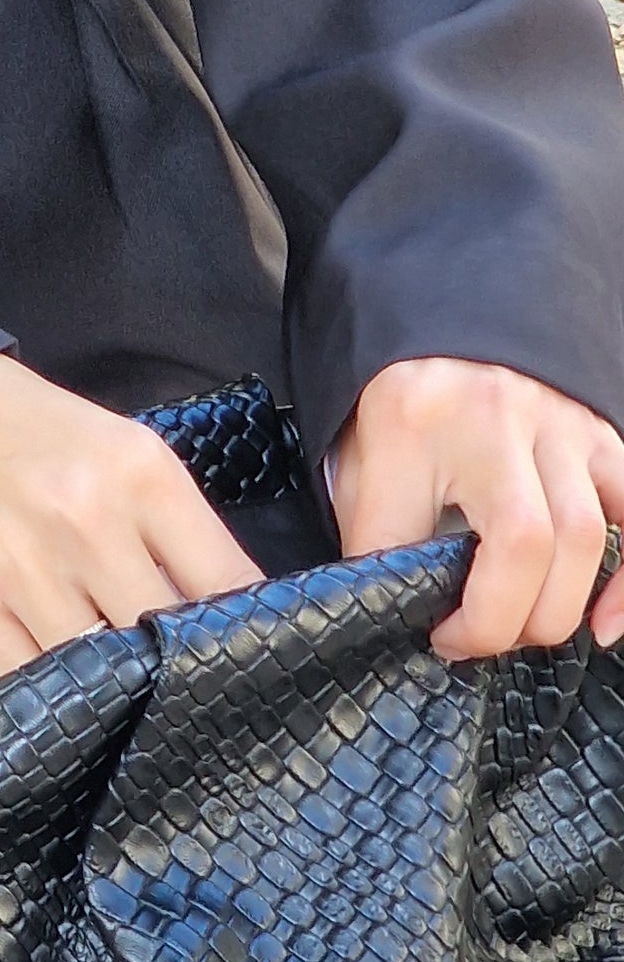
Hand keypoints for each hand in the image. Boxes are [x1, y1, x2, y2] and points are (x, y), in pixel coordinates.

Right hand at [0, 354, 261, 680]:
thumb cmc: (15, 431)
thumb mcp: (111, 448)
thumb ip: (166, 523)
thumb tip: (220, 608)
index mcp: (142, 474)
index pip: (230, 581)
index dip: (248, 631)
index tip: (251, 658)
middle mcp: (90, 521)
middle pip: (171, 636)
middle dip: (183, 668)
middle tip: (188, 692)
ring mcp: (26, 569)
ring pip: (107, 671)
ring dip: (118, 689)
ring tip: (123, 694)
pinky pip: (36, 684)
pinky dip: (56, 696)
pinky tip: (66, 691)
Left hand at [333, 358, 623, 658]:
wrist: (441, 322)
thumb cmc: (399, 406)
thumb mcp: (361, 465)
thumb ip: (379, 537)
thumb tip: (402, 617)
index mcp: (416, 417)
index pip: (425, 538)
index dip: (445, 610)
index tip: (439, 636)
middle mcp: (496, 414)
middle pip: (530, 540)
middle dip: (508, 619)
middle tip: (479, 639)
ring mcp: (559, 421)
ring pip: (587, 533)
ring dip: (562, 606)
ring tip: (526, 628)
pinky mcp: (601, 432)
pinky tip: (605, 622)